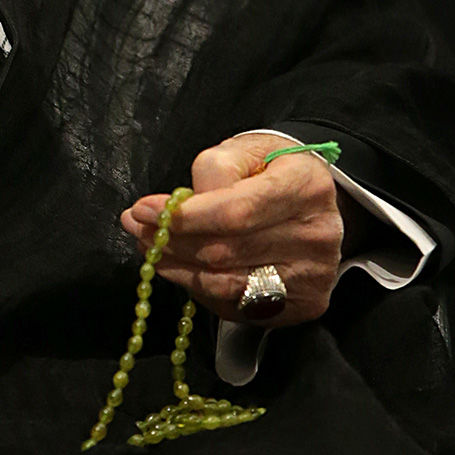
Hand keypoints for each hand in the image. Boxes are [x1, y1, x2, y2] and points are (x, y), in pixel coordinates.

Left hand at [119, 133, 342, 327]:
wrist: (312, 198)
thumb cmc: (271, 169)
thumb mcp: (245, 150)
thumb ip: (214, 169)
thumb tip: (177, 209)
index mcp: (306, 187)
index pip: (236, 212)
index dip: (185, 217)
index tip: (143, 210)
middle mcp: (316, 235)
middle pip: (226, 251)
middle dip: (171, 241)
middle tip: (137, 228)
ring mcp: (313, 275)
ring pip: (225, 283)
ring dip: (176, 267)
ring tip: (152, 247)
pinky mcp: (303, 304)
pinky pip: (234, 305)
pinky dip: (198, 287)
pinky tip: (180, 267)